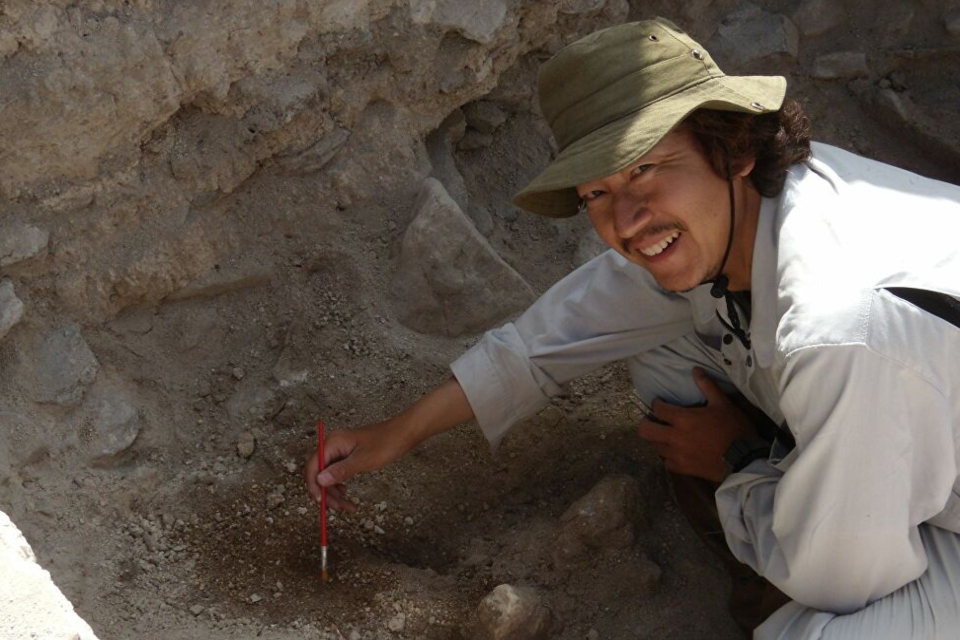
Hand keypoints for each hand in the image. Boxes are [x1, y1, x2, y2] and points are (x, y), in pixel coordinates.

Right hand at [304, 419, 415, 511]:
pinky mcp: (347, 455)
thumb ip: (341, 470)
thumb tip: (320, 480)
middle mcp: (332, 445)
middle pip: (318, 473)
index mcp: (332, 443)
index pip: (312, 467)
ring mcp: (340, 450)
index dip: (313, 486)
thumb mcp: (363, 460)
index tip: (321, 502)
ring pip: (328, 476)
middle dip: (326, 493)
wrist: (403, 434)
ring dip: (334, 492)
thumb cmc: (386, 443)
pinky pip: (337, 473)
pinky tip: (346, 494)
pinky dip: (340, 485)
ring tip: (347, 506)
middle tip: (338, 508)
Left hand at [637, 367, 756, 482]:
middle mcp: (675, 437)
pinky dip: (668, 457)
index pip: (657, 409)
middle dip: (647, 423)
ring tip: (665, 435)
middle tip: (653, 420)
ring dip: (658, 439)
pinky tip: (675, 452)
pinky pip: (666, 463)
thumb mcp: (723, 403)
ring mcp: (677, 455)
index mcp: (683, 419)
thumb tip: (695, 369)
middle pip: (645, 431)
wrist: (744, 459)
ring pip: (655, 447)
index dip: (656, 404)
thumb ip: (707, 386)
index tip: (659, 403)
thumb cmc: (734, 428)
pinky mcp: (683, 469)